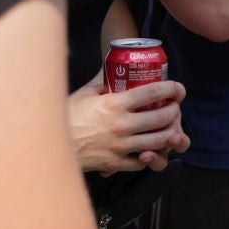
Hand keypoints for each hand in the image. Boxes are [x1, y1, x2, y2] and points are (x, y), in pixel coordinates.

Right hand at [67, 78, 188, 173]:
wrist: (50, 145)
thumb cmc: (67, 116)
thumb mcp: (85, 93)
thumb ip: (102, 80)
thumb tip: (112, 66)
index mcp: (115, 104)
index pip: (153, 92)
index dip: (171, 88)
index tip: (177, 88)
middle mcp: (122, 125)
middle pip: (162, 118)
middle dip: (174, 112)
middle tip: (174, 108)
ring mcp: (121, 146)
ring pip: (159, 141)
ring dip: (169, 134)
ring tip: (170, 129)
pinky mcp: (116, 162)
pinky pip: (142, 161)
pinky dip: (150, 155)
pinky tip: (151, 149)